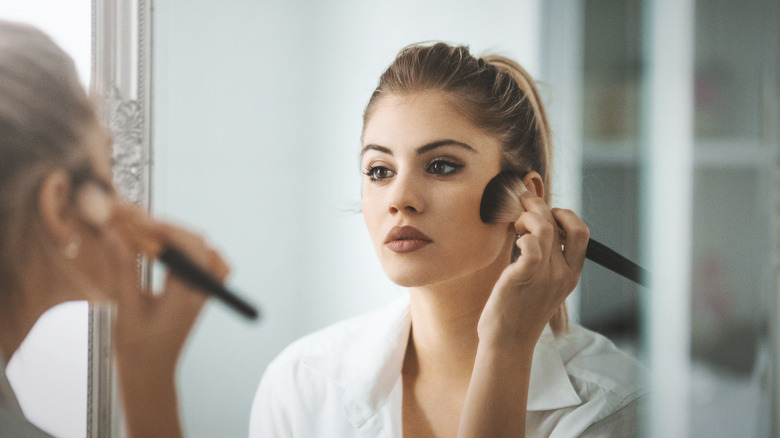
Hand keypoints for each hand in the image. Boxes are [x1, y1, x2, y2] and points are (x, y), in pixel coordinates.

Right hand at [104, 205, 228, 437]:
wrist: (151, 375)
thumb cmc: (138, 349)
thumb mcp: (125, 307)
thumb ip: (123, 268)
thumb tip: (115, 233)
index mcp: (188, 295)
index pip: (189, 247)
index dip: (165, 228)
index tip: (137, 220)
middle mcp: (202, 291)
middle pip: (198, 245)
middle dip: (167, 228)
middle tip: (135, 222)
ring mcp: (203, 293)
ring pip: (204, 251)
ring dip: (177, 236)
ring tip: (148, 231)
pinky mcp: (198, 294)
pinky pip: (203, 263)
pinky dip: (186, 249)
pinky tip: (164, 248)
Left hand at [477, 190, 588, 348]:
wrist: (508, 343)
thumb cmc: (519, 312)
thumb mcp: (543, 285)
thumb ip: (546, 261)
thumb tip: (536, 228)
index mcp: (571, 274)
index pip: (581, 232)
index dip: (565, 215)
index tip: (545, 214)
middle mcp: (563, 274)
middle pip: (558, 223)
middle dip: (539, 205)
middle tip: (522, 202)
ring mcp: (545, 276)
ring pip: (544, 228)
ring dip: (527, 215)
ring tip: (515, 224)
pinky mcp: (524, 278)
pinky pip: (531, 246)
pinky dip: (522, 236)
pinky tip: (514, 242)